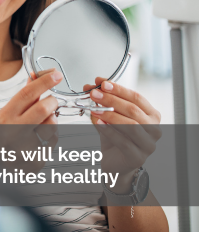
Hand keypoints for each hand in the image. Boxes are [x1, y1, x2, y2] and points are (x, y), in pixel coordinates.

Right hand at [0, 69, 61, 172]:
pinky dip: (52, 137)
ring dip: (53, 121)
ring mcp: (24, 149)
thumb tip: (35, 76)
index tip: (56, 75)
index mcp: (5, 116)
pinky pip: (54, 141)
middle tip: (51, 102)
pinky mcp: (36, 162)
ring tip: (43, 125)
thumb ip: (23, 98)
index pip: (26, 94)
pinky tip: (41, 140)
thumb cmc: (3, 137)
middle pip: (43, 108)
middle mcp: (12, 132)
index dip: (44, 82)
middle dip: (52, 102)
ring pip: (52, 125)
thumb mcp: (7, 115)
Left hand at [84, 77, 161, 191]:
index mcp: (151, 115)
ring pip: (130, 125)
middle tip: (94, 94)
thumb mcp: (110, 115)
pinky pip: (122, 141)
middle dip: (111, 100)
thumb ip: (104, 101)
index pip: (136, 97)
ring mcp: (149, 144)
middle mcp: (154, 128)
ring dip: (109, 114)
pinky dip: (108, 130)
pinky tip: (98, 122)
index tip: (102, 83)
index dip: (119, 89)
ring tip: (94, 108)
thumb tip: (91, 85)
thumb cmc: (116, 136)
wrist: (115, 162)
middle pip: (133, 110)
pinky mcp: (138, 157)